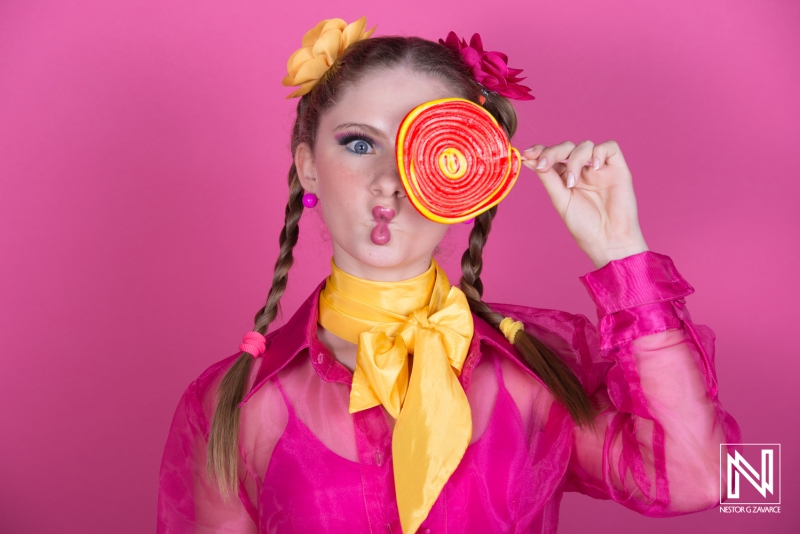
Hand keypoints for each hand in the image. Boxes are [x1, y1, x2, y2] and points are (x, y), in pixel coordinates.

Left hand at [521, 140, 648, 268]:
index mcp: (566, 177)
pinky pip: (610, 147)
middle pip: (567, 147)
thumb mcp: (560, 200)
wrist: (608, 240)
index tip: (528, 154)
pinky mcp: (618, 168)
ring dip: (574, 159)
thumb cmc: (584, 226)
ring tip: (573, 181)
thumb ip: (548, 177)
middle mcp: (583, 170)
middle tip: (544, 166)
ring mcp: (600, 168)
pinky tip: (594, 168)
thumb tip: (528, 159)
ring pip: (585, 145)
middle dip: (553, 152)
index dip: (541, 151)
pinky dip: (599, 152)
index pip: (553, 156)